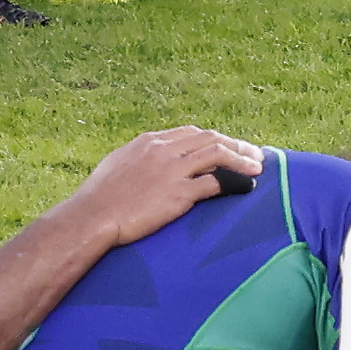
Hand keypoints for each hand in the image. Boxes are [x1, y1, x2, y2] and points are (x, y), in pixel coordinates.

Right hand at [85, 125, 268, 212]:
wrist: (92, 216)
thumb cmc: (99, 197)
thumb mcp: (118, 164)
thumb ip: (139, 158)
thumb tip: (149, 161)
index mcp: (150, 141)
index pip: (192, 133)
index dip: (215, 139)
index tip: (228, 146)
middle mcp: (164, 150)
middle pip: (210, 138)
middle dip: (235, 144)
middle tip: (254, 154)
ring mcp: (173, 170)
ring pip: (218, 154)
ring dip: (242, 159)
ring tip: (258, 167)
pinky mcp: (179, 193)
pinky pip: (216, 183)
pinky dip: (235, 183)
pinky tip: (245, 188)